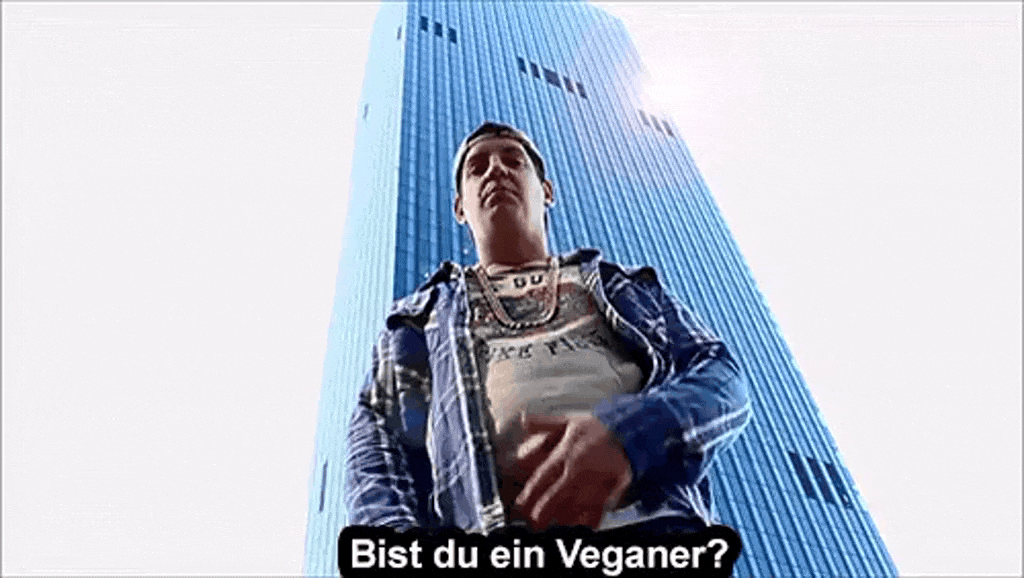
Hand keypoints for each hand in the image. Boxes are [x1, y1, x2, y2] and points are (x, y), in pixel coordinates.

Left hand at [511, 413, 631, 529]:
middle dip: (543, 512)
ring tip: (554, 527)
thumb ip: (544, 423)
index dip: (530, 494)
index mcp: (565, 453)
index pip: (543, 477)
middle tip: (534, 523)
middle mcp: (577, 470)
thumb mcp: (569, 421)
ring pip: (573, 507)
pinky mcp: (609, 491)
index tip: (521, 505)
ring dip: (562, 519)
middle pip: (555, 497)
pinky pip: (597, 511)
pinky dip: (588, 521)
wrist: (631, 434)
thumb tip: (523, 420)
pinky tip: (581, 527)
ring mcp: (593, 483)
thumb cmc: (599, 430)